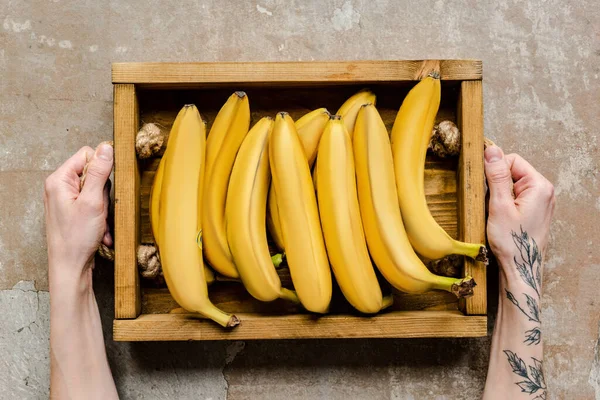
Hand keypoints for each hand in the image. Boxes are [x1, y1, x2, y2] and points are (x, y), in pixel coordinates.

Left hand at [44, 144, 112, 282]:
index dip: (101, 169)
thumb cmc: (76, 238)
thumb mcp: (92, 201)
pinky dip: (101, 218)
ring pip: (97, 192)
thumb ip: (99, 172)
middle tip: (100, 209)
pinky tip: (100, 231)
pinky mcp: (73, 212)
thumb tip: (107, 148)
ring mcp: (66, 201)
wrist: (70, 268)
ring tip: (100, 223)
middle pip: (93, 174)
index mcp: (59, 180)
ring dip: (104, 209)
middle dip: (104, 193)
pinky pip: (94, 206)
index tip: (104, 187)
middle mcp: (60, 187)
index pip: (87, 155)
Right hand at [484, 145, 554, 283]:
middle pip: (513, 172)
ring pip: (513, 185)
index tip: (485, 188)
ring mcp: (541, 202)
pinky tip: (501, 218)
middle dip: (497, 184)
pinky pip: (516, 197)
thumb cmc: (512, 242)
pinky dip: (505, 204)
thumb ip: (496, 176)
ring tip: (496, 213)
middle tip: (491, 204)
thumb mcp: (499, 206)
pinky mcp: (535, 211)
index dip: (494, 171)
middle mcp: (544, 191)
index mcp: (539, 186)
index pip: (512, 160)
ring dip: (499, 195)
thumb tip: (492, 151)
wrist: (521, 269)